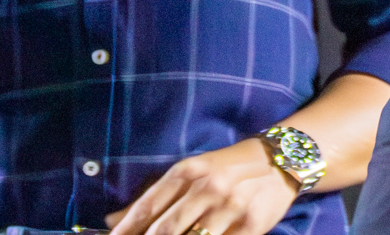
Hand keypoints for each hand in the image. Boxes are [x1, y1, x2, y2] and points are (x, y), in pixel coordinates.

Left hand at [105, 138, 298, 234]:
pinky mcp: (250, 225)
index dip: (125, 231)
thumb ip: (154, 198)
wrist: (278, 161)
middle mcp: (206, 187)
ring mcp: (229, 207)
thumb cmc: (225, 169)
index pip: (147, 208)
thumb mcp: (190, 173)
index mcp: (186, 171)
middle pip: (165, 230)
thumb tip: (112, 220)